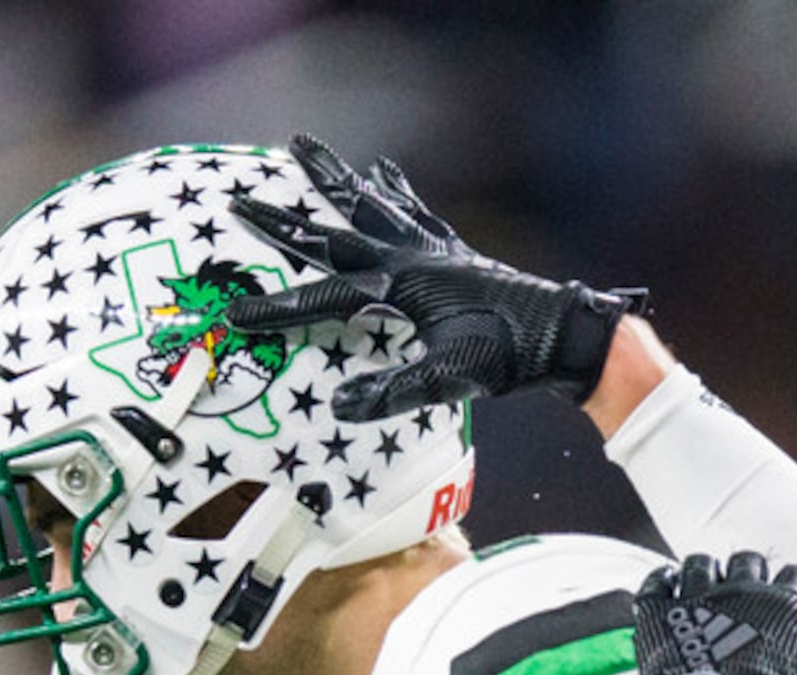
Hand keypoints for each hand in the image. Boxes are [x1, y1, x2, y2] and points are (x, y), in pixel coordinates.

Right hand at [227, 134, 643, 421]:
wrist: (561, 334)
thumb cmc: (507, 357)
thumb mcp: (449, 380)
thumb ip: (394, 392)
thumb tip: (341, 407)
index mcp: (401, 287)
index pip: (324, 299)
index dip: (278, 310)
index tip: (235, 316)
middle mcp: (410, 258)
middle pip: (334, 233)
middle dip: (284, 220)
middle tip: (240, 199)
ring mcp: (432, 250)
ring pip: (371, 204)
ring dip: (335, 178)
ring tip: (302, 144)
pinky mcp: (453, 251)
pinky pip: (415, 211)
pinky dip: (396, 189)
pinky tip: (384, 169)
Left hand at [628, 551, 796, 674]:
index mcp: (782, 606)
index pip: (793, 576)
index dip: (790, 584)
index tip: (785, 591)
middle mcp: (741, 592)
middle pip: (746, 561)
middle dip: (747, 573)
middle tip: (742, 590)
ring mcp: (698, 597)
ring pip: (700, 563)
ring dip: (704, 572)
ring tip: (702, 586)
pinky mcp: (659, 612)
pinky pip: (657, 581)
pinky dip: (661, 581)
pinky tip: (665, 586)